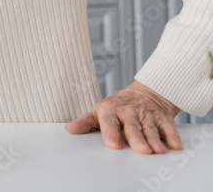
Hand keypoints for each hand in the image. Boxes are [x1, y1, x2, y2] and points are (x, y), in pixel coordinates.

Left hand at [65, 80, 182, 153]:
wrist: (145, 92)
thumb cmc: (118, 107)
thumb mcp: (99, 111)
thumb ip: (86, 122)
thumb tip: (69, 130)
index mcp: (110, 110)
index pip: (109, 122)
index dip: (111, 133)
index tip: (114, 145)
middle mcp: (128, 112)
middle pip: (132, 126)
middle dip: (137, 138)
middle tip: (141, 150)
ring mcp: (146, 114)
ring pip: (150, 128)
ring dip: (154, 139)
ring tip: (157, 150)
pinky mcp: (163, 118)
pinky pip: (169, 127)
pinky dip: (173, 136)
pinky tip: (175, 146)